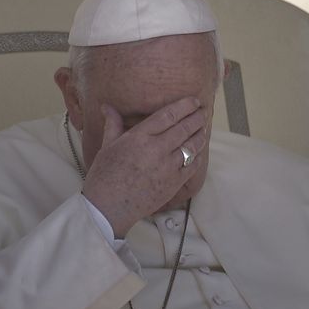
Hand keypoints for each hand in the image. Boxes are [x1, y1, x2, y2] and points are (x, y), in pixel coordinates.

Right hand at [82, 97, 206, 236]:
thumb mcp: (106, 146)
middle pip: (184, 128)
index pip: (169, 115)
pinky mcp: (174, 183)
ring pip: (191, 145)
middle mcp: (157, 149)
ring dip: (200, 134)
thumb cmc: (104, 176)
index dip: (184, 106)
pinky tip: (199, 151)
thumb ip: (112, 124)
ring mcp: (168, 166)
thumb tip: (107, 106)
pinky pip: (192, 166)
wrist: (109, 207)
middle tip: (203, 111)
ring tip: (204, 127)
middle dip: (197, 117)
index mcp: (140, 136)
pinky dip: (198, 156)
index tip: (193, 101)